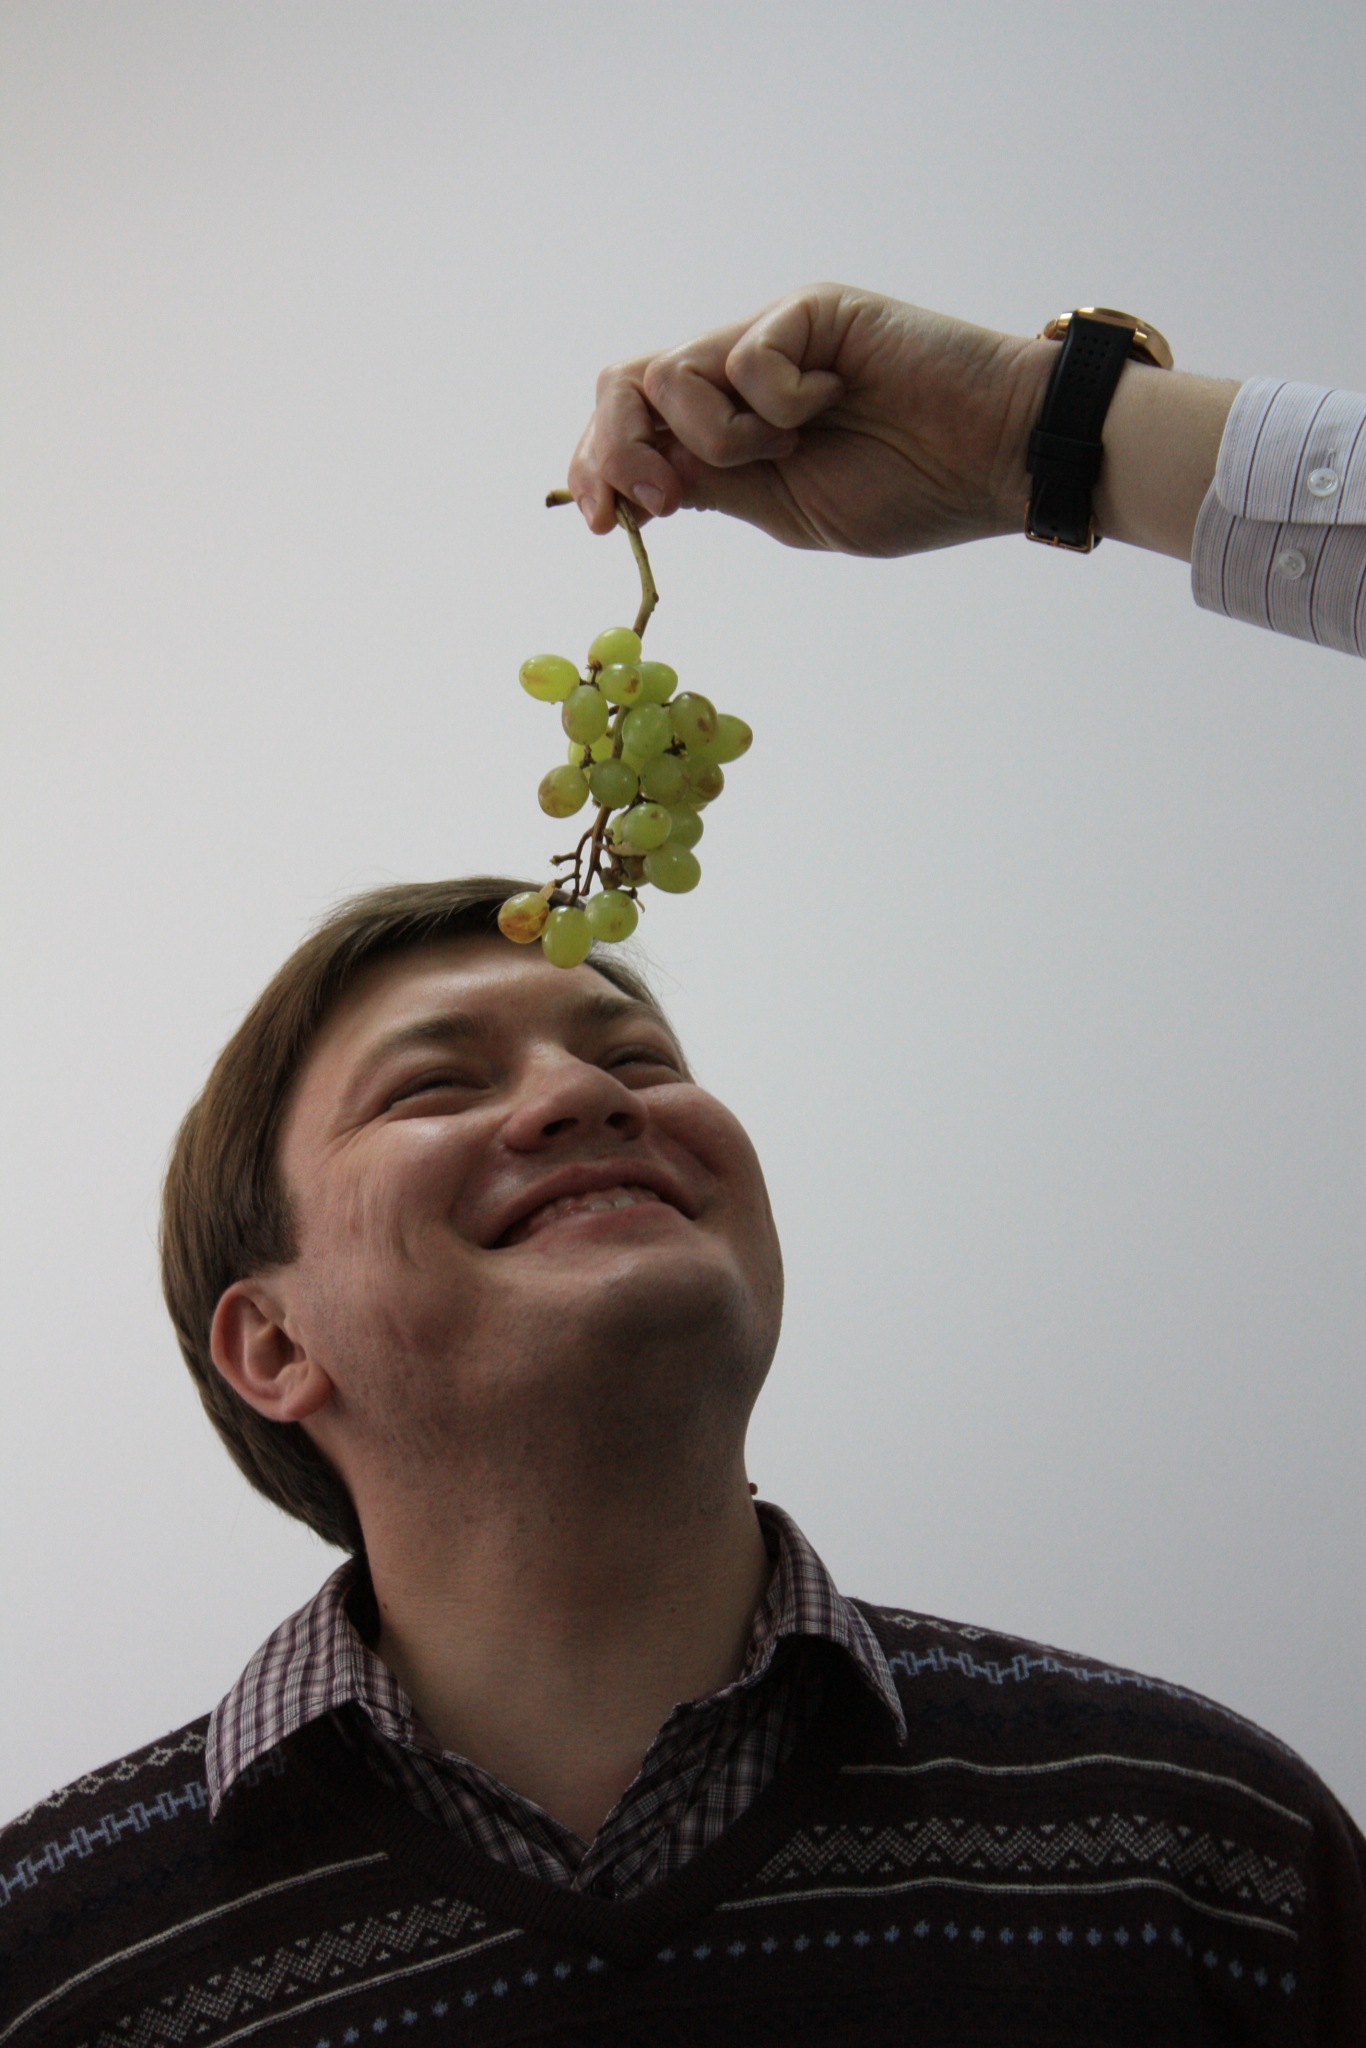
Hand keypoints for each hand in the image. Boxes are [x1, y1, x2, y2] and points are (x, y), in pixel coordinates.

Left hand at [567, 283, 1053, 557]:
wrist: (994, 460)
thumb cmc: (910, 490)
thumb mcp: (784, 512)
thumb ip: (712, 488)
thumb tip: (633, 486)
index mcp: (728, 428)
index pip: (630, 428)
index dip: (596, 467)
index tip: (601, 524)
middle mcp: (738, 375)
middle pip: (624, 385)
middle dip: (617, 450)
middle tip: (661, 500)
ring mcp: (771, 338)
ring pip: (672, 374)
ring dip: (717, 438)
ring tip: (786, 450)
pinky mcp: (808, 311)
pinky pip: (746, 358)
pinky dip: (778, 402)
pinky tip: (834, 402)